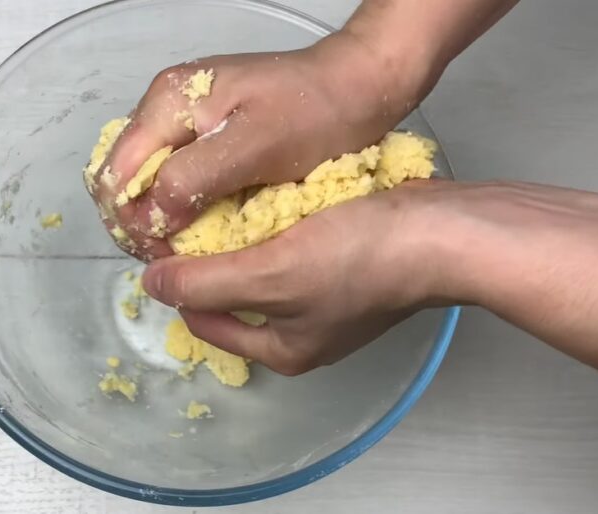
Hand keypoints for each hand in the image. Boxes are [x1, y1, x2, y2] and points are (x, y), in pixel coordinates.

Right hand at [90, 29, 432, 258]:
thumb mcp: (256, 148)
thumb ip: (195, 178)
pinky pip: (172, 176)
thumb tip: (148, 216)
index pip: (115, 173)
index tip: (165, 258)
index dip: (130, 221)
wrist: (358, 85)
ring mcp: (182, 119)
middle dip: (138, 223)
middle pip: (122, 177)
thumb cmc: (315, 114)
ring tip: (185, 252)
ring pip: (145, 181)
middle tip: (173, 261)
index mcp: (168, 103)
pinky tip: (200, 229)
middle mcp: (164, 107)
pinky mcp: (204, 134)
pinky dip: (178, 206)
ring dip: (157, 219)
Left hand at [144, 179, 597, 378]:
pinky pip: (293, 251)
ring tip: (220, 202)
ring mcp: (329, 302)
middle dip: (210, 260)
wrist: (446, 231)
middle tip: (189, 216)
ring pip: (263, 271)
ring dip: (241, 242)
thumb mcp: (271, 274)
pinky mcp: (349, 268)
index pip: (204, 320)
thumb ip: (206, 282)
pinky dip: (275, 230)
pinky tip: (266, 198)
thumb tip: (151, 285)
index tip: (163, 238)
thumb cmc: (359, 257)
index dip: (177, 282)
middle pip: (234, 298)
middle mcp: (303, 334)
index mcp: (282, 351)